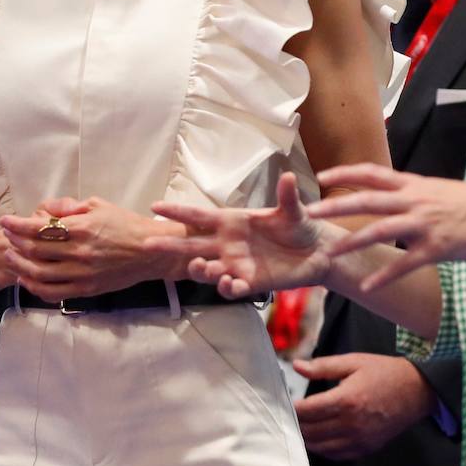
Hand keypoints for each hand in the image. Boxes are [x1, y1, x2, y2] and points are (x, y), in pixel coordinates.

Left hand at [0, 197, 184, 300]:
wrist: (150, 252)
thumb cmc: (125, 224)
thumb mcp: (99, 206)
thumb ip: (71, 208)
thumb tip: (47, 211)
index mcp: (82, 228)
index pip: (39, 228)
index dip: (17, 225)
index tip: (6, 221)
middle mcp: (79, 251)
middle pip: (34, 250)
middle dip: (15, 242)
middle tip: (8, 236)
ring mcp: (81, 273)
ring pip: (38, 274)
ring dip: (20, 265)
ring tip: (12, 256)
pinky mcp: (86, 289)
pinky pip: (53, 292)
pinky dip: (34, 287)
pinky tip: (27, 279)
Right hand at [147, 172, 335, 298]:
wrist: (316, 252)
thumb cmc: (299, 226)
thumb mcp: (294, 211)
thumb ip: (287, 198)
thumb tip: (288, 177)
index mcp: (232, 221)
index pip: (199, 216)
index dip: (178, 211)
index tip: (154, 206)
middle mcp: (228, 243)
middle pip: (193, 244)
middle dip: (170, 244)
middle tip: (149, 244)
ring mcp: (236, 264)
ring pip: (207, 269)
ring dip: (198, 268)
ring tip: (196, 264)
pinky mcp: (249, 283)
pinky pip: (231, 288)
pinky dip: (227, 287)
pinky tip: (227, 283)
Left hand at [293, 353, 435, 459]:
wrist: (416, 390)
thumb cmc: (384, 372)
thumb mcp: (354, 361)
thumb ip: (323, 366)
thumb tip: (297, 366)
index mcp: (346, 399)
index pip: (308, 411)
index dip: (293, 408)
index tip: (286, 403)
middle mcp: (351, 423)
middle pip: (311, 431)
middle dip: (297, 423)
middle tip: (289, 416)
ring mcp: (359, 439)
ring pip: (321, 446)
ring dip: (307, 438)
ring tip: (300, 427)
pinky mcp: (366, 448)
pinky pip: (337, 455)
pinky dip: (324, 449)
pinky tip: (319, 439)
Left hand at [311, 163, 465, 290]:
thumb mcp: (441, 190)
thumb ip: (416, 194)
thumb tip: (398, 195)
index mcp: (416, 184)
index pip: (373, 173)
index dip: (345, 173)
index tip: (321, 175)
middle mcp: (416, 201)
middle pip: (368, 200)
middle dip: (337, 205)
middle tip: (311, 211)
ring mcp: (426, 224)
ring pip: (381, 230)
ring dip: (353, 241)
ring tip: (332, 252)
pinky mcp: (437, 248)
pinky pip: (405, 263)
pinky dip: (385, 275)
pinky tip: (368, 286)